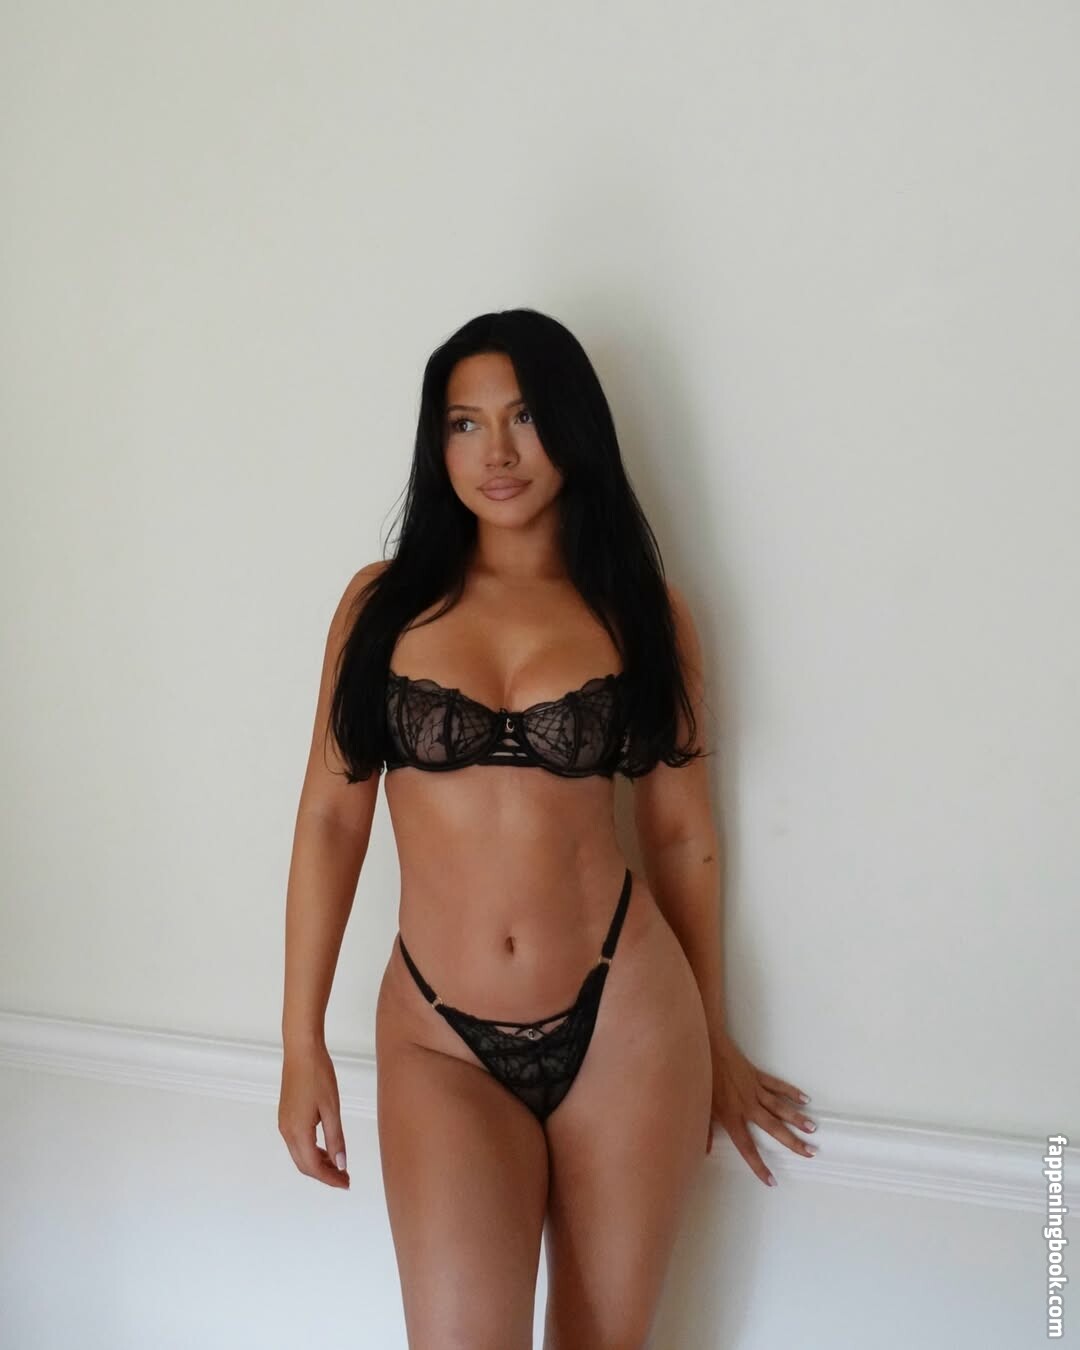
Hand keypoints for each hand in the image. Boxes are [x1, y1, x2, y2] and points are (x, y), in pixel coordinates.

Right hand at [278, 1041, 350, 1189]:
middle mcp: (287, 1131)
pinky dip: (311, 1151)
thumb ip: (336, 1138)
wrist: (301, 1050)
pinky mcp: (286, 1115)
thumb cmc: (318, 1075)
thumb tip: (340, 1164)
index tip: (346, 1183)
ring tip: (338, 1166)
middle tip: (345, 1178)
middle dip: (324, 1175)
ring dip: (318, 1163)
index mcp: (298, 1132)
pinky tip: (326, 1148)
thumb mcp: (332, 1108)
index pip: (313, 1167)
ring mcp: (284, 1123)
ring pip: (300, 1154)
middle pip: (304, 1165)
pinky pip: (297, 1142)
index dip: (330, 1179)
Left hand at [706, 1032, 814, 1186]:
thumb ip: (705, 1132)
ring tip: (812, 1129)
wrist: (705, 1050)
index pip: (747, 1147)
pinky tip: (805, 1100)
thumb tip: (704, 1151)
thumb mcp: (701, 1109)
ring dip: (796, 1118)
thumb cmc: (700, 1080)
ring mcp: (754, 1090)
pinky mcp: (757, 1076)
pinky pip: (777, 1085)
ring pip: (779, 1107)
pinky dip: (791, 1092)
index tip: (772, 1181)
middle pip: (773, 1128)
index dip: (758, 1165)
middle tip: (809, 1152)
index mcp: (731, 1117)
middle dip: (792, 1142)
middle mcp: (746, 1106)